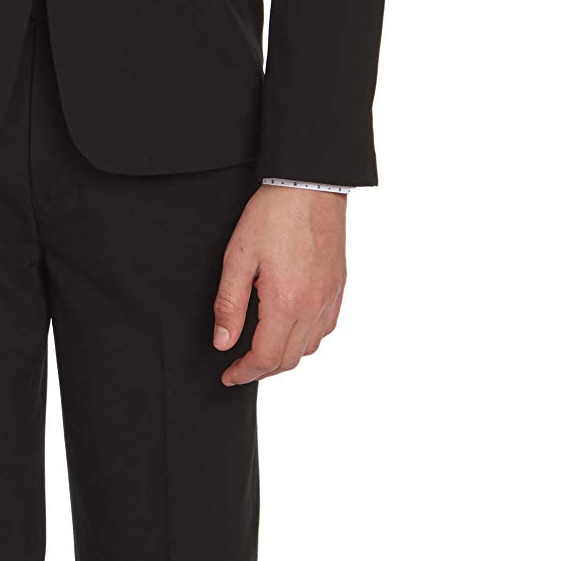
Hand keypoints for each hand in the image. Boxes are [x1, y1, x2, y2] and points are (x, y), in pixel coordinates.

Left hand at [213, 185, 345, 384]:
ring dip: (285, 357)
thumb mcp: (238, 258)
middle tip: (240, 368)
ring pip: (310, 348)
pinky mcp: (338, 286)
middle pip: (289, 360)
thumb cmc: (272, 215)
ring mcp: (330, 297)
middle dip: (262, 371)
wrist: (310, 184)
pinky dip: (307, 339)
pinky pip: (326, 327)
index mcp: (286, 302)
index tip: (228, 376)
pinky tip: (291, 330)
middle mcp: (313, 306)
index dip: (244, 373)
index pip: (265, 358)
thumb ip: (229, 305)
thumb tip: (223, 342)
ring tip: (263, 351)